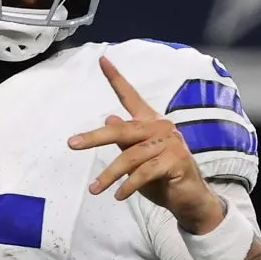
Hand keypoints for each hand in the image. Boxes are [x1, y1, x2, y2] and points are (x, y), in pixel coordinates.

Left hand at [68, 56, 224, 233]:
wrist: (188, 200)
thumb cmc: (160, 177)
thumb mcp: (137, 159)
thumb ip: (124, 141)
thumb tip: (108, 119)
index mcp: (150, 122)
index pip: (131, 96)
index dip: (116, 78)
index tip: (102, 59)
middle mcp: (160, 126)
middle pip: (122, 129)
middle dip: (94, 138)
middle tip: (72, 144)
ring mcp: (171, 142)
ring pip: (130, 156)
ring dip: (110, 175)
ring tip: (95, 189)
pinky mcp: (176, 161)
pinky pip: (144, 172)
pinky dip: (129, 185)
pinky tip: (118, 195)